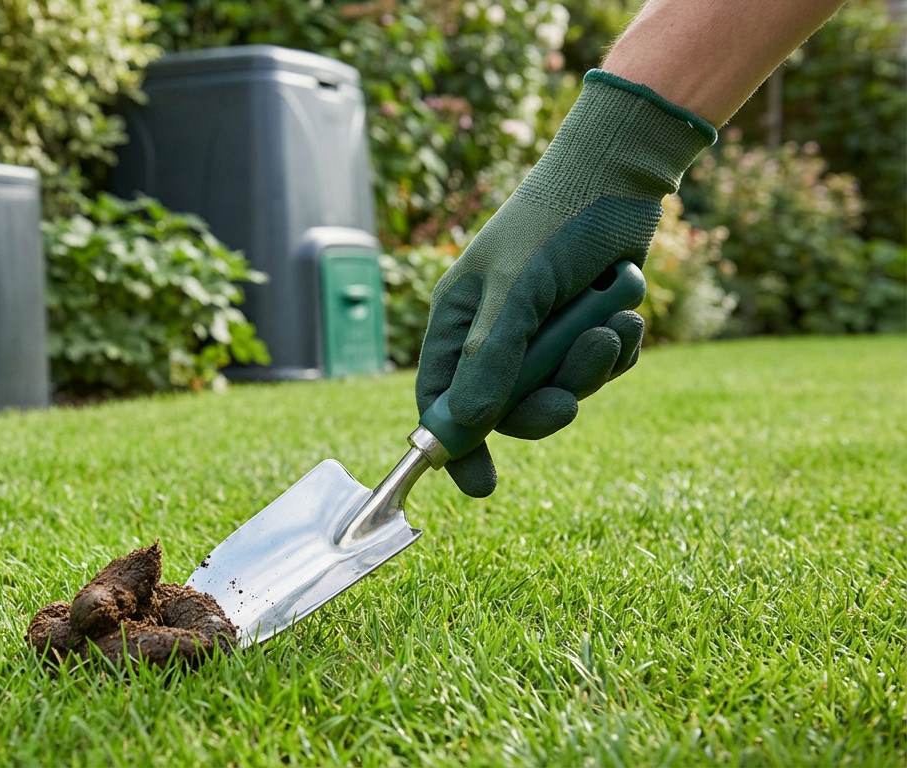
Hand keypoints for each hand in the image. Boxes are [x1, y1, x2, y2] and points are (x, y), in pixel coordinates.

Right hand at [416, 71, 715, 496]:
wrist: (621, 175)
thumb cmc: (553, 223)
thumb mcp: (517, 292)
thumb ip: (492, 359)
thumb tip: (469, 426)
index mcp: (458, 321)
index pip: (441, 399)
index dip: (456, 444)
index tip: (480, 486)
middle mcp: (495, 331)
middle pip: (508, 408)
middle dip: (545, 405)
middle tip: (570, 401)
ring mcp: (543, 331)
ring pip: (562, 390)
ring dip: (591, 369)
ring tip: (611, 326)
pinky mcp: (586, 326)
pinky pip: (600, 370)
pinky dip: (618, 350)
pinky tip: (627, 314)